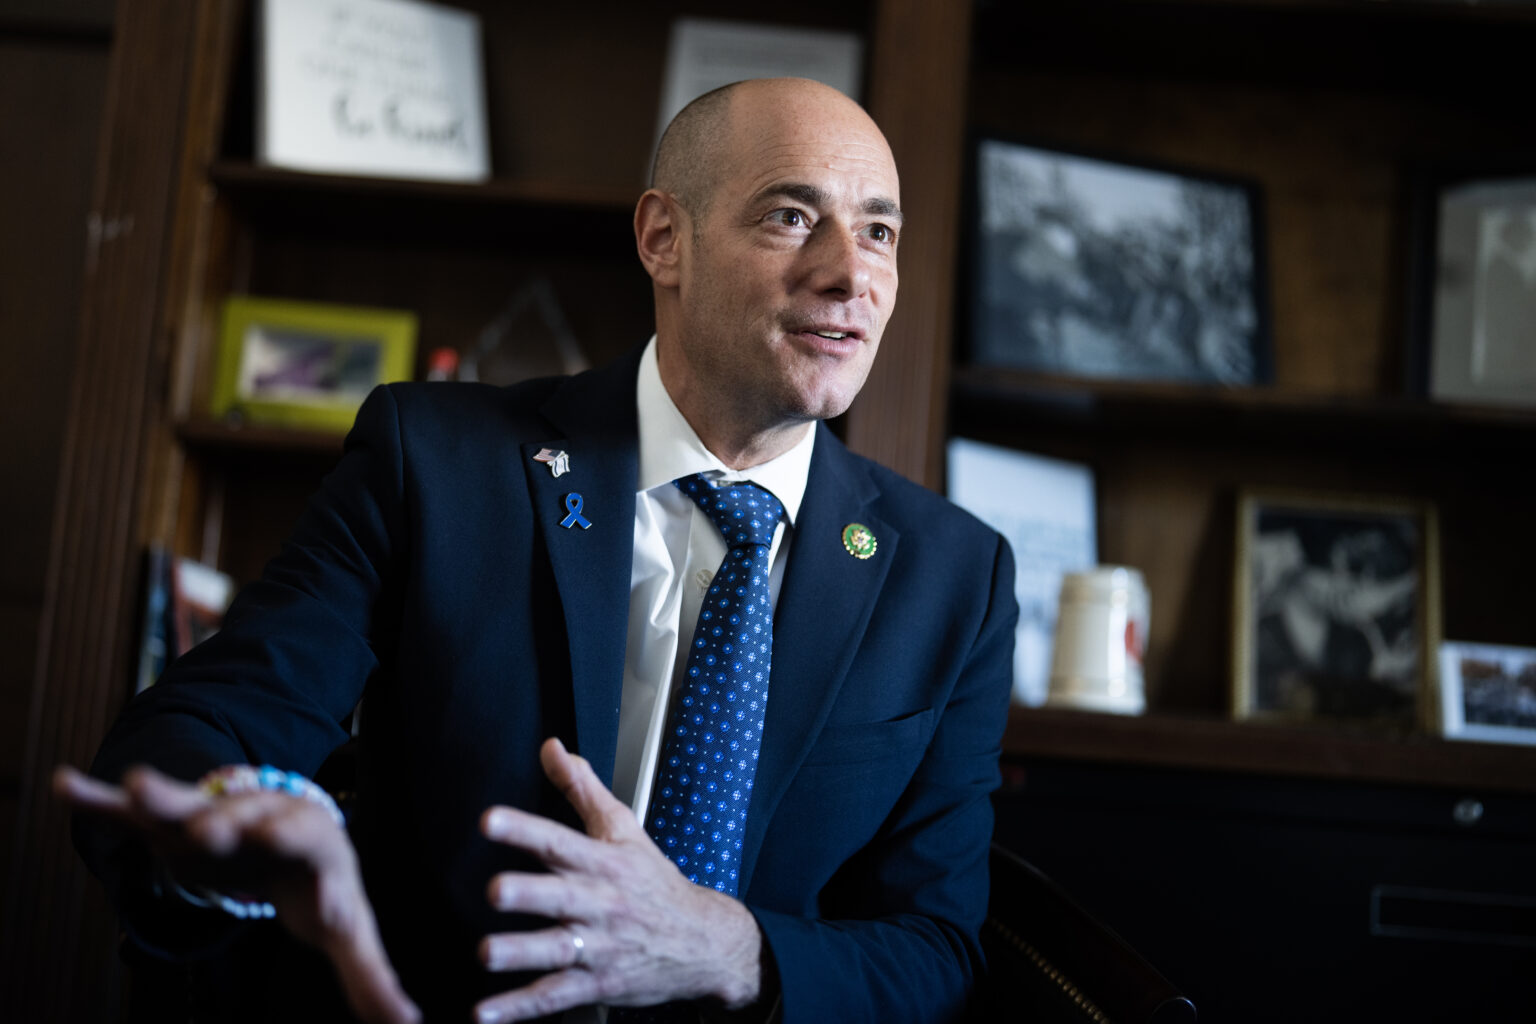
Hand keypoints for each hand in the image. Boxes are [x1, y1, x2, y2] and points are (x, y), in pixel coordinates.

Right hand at [54, 764, 419, 1023]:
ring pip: (189, 803)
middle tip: (207, 829)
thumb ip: (368, 975)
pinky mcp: (173, 820)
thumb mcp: (346, 927)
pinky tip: (68, 787)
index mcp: (312, 841)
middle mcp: (263, 818)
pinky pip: (135, 810)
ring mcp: (215, 815)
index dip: (292, 839)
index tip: (277, 838)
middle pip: (249, 816)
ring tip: (135, 787)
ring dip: (165, 797)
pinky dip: (101, 799)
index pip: (307, 838)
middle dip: (229, 821)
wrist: (286, 838)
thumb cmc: (317, 885)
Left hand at [475, 738, 762, 1022]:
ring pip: (557, 950)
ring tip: (486, 953)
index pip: (560, 840)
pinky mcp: (596, 983)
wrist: (703, 941)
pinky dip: (520, 1008)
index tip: (489, 820)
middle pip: (561, 896)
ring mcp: (599, 946)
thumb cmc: (655, 882)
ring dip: (521, 953)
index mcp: (603, 863)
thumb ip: (581, 787)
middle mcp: (600, 904)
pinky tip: (487, 1012)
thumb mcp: (623, 828)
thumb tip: (551, 748)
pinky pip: (555, 996)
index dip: (525, 829)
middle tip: (495, 889)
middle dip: (529, 893)